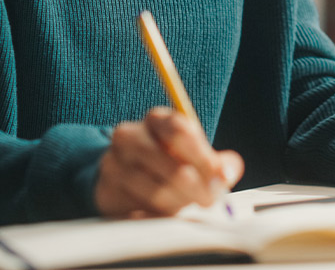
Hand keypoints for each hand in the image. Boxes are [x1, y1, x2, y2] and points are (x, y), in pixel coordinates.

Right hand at [94, 107, 243, 218]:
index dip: (204, 157)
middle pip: (171, 166)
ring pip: (157, 191)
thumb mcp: (192, 153)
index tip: (221, 178)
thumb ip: (215, 162)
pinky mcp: (106, 190)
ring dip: (179, 203)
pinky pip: (140, 210)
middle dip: (198, 188)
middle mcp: (130, 135)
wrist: (122, 174)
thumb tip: (228, 172)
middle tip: (211, 200)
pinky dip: (159, 215)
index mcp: (156, 119)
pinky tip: (166, 212)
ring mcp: (113, 163)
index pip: (180, 131)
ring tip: (187, 204)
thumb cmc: (166, 160)